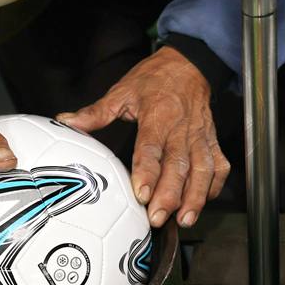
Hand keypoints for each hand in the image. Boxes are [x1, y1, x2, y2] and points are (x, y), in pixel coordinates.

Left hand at [57, 46, 229, 227]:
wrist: (189, 64)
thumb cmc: (154, 79)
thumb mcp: (122, 91)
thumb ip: (96, 112)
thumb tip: (66, 121)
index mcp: (157, 116)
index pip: (151, 147)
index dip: (148, 172)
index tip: (142, 194)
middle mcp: (181, 129)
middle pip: (179, 165)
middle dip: (170, 194)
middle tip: (158, 217)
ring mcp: (199, 136)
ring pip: (202, 169)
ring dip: (196, 196)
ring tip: (185, 219)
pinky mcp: (212, 141)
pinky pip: (218, 166)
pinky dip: (214, 186)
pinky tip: (203, 202)